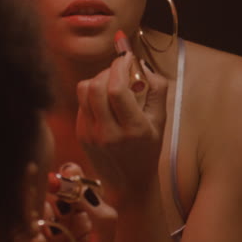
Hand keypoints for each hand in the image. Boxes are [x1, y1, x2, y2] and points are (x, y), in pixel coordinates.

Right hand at [12, 167, 116, 241]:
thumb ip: (103, 220)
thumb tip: (89, 189)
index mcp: (85, 225)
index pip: (77, 193)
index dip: (72, 181)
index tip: (68, 174)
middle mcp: (62, 230)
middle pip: (51, 198)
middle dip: (50, 190)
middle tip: (48, 185)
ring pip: (32, 212)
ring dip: (36, 210)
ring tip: (43, 219)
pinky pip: (17, 234)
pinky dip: (25, 234)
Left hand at [75, 38, 169, 195]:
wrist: (129, 183)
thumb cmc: (148, 150)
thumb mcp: (161, 121)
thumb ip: (157, 90)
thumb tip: (143, 65)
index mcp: (133, 129)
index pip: (117, 89)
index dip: (120, 67)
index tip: (127, 58)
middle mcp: (109, 133)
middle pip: (96, 87)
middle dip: (108, 71)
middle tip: (119, 71)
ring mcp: (91, 134)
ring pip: (84, 91)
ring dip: (97, 79)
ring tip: (110, 83)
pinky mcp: (80, 134)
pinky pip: (81, 102)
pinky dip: (92, 94)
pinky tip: (104, 100)